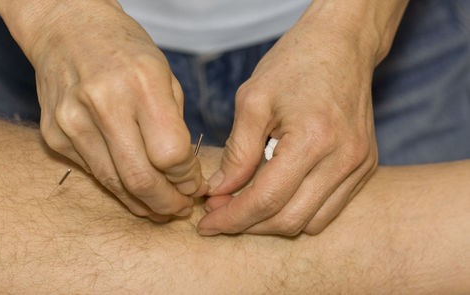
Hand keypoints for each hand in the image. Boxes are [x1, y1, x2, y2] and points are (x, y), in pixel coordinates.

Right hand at [30, 2, 206, 220]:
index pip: (171, 153)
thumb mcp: (164, 74)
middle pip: (141, 178)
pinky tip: (133, 189)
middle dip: (167, 203)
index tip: (194, 185)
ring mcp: (73, 122)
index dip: (188, 178)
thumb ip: (175, 124)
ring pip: (114, 184)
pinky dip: (118, 187)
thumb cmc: (126, 50)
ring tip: (160, 208)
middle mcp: (104, 104)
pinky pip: (93, 174)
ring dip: (143, 204)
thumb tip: (185, 174)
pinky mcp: (55, 135)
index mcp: (142, 83)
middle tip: (181, 208)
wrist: (66, 29)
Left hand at [198, 18, 378, 235]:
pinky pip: (329, 208)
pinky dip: (298, 211)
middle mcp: (344, 159)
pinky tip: (275, 197)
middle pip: (289, 220)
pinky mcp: (365, 166)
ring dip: (273, 223)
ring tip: (244, 206)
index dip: (231, 218)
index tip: (205, 224)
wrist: (342, 44)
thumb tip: (219, 192)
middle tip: (219, 214)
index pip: (267, 199)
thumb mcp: (253, 100)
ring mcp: (359, 165)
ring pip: (311, 222)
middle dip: (248, 225)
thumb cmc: (294, 64)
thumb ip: (236, 152)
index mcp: (313, 139)